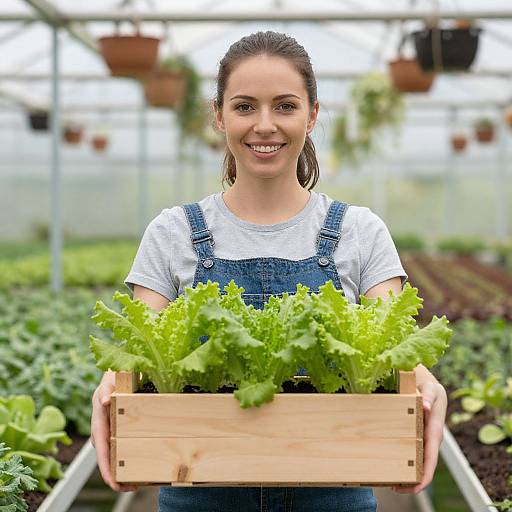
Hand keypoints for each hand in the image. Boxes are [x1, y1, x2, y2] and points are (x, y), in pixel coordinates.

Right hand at [91, 372, 137, 492]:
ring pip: (117, 456)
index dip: (106, 469)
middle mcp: (104, 432)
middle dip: (116, 476)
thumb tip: (105, 401)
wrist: (117, 376)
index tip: (114, 483)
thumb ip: (106, 390)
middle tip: (130, 489)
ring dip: (125, 471)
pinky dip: (132, 459)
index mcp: (99, 423)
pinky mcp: (121, 432)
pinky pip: (125, 448)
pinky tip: (143, 466)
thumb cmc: (112, 380)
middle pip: (109, 459)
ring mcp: (112, 433)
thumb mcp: (109, 382)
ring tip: (138, 484)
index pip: (102, 450)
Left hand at [393, 380, 446, 493]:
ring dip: (404, 473)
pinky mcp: (413, 436)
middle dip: (411, 480)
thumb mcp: (431, 388)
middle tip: (394, 488)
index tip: (415, 488)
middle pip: (422, 466)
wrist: (427, 384)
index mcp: (435, 433)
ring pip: (414, 461)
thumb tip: (426, 407)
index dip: (425, 476)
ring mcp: (421, 440)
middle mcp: (428, 441)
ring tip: (387, 481)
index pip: (431, 459)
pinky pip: (407, 451)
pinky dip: (399, 459)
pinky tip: (387, 463)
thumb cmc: (430, 387)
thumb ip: (429, 397)